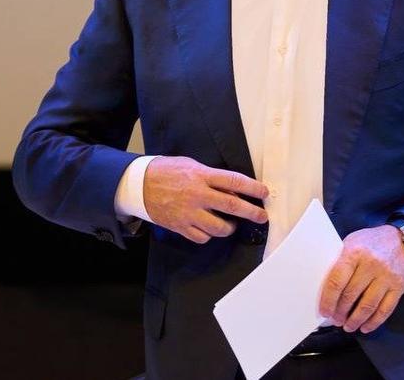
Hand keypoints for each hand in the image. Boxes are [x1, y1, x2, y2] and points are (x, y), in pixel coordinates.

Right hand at [143, 156, 268, 243]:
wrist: (139, 184)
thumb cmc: (166, 171)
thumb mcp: (191, 165)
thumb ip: (211, 177)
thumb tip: (232, 191)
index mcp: (201, 176)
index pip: (234, 182)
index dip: (252, 188)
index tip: (264, 193)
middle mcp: (197, 195)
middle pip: (232, 207)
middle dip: (252, 213)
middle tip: (262, 216)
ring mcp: (188, 213)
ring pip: (219, 228)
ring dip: (229, 227)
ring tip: (230, 224)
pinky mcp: (180, 226)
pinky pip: (202, 237)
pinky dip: (209, 235)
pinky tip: (209, 228)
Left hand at [319, 225, 403, 333]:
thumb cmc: (373, 242)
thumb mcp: (353, 242)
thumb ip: (341, 261)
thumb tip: (325, 286)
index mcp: (354, 252)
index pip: (337, 281)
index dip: (328, 300)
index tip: (324, 312)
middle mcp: (371, 264)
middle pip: (351, 295)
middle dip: (340, 312)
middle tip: (335, 320)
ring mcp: (386, 277)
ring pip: (367, 306)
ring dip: (355, 320)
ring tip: (348, 327)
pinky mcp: (399, 287)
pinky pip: (385, 309)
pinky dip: (374, 322)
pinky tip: (365, 327)